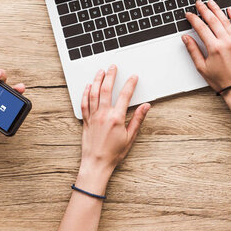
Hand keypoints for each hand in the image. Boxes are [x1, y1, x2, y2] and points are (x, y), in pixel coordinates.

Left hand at [78, 65, 149, 179]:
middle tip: (113, 67)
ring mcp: (93, 117)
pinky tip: (87, 86)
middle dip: (110, 76)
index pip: (124, 96)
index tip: (133, 77)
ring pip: (93, 93)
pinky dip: (85, 93)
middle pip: (106, 90)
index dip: (130, 84)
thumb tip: (146, 107)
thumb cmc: (113, 153)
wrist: (96, 164)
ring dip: (97, 80)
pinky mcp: (85, 120)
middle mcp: (103, 115)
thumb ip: (137, 119)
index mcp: (116, 118)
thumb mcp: (130, 137)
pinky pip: (84, 103)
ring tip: (100, 71)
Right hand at [182, 1, 230, 94]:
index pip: (201, 27)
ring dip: (217, 10)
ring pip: (225, 20)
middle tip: (198, 3)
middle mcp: (225, 41)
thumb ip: (193, 50)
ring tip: (211, 3)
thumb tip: (186, 38)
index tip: (189, 14)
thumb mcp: (201, 67)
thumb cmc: (220, 80)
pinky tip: (230, 10)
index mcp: (214, 47)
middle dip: (204, 10)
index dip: (193, 19)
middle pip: (213, 20)